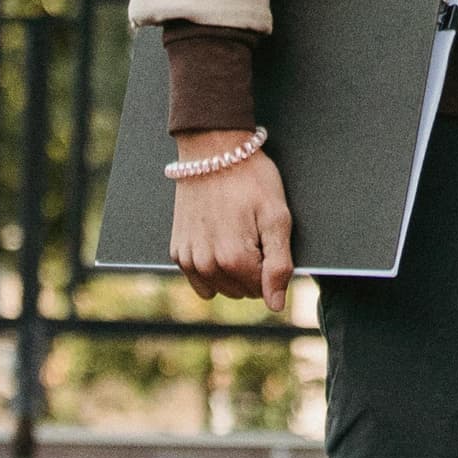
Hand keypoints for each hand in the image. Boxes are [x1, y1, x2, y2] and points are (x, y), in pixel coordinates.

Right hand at [170, 134, 294, 309]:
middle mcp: (206, 265)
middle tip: (253, 233)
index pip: (262, 289)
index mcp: (234, 259)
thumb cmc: (250, 179)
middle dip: (253, 270)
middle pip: (242, 290)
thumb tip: (275, 305)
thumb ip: (279, 266)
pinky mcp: (177, 252)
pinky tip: (218, 239)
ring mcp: (189, 260)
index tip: (267, 237)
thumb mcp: (276, 217)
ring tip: (236, 233)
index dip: (271, 265)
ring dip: (232, 270)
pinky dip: (211, 267)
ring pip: (221, 287)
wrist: (212, 152)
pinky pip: (200, 279)